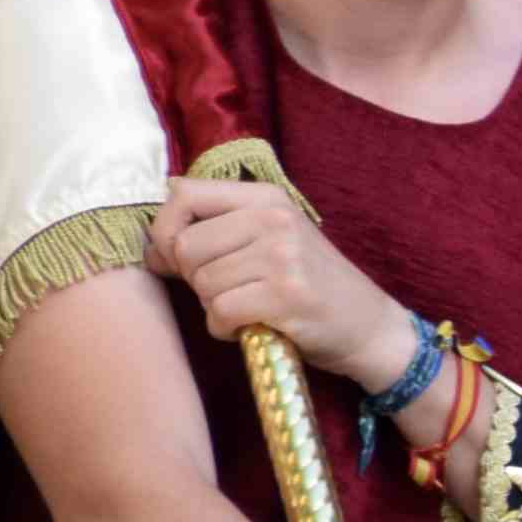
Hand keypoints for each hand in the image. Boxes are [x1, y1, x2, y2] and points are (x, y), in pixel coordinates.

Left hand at [150, 178, 418, 391]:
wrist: (371, 327)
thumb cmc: (313, 286)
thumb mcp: (274, 240)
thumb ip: (219, 229)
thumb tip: (151, 246)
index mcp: (267, 197)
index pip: (183, 193)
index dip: (166, 229)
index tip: (179, 257)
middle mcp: (275, 219)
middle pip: (185, 245)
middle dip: (193, 277)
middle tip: (225, 290)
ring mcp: (283, 256)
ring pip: (201, 282)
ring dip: (213, 307)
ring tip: (246, 309)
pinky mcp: (286, 296)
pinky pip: (220, 312)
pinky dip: (225, 329)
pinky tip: (249, 328)